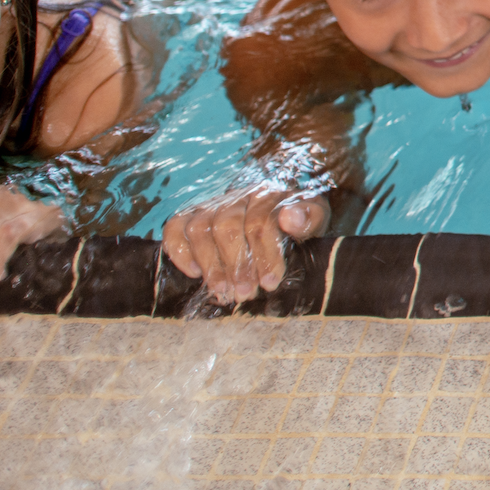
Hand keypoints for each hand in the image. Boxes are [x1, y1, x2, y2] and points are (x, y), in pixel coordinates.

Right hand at [162, 184, 330, 303]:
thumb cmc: (296, 221)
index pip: (261, 222)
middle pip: (227, 227)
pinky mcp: (192, 215)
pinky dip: (180, 251)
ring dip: (210, 264)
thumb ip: (309, 217)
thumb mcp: (315, 218)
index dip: (265, 255)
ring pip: (200, 228)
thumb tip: (290, 218)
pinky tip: (194, 273)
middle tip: (245, 293)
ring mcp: (212, 204)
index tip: (270, 282)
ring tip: (223, 291)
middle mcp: (238, 196)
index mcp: (270, 195)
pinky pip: (175, 227)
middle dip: (236, 265)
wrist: (277, 208)